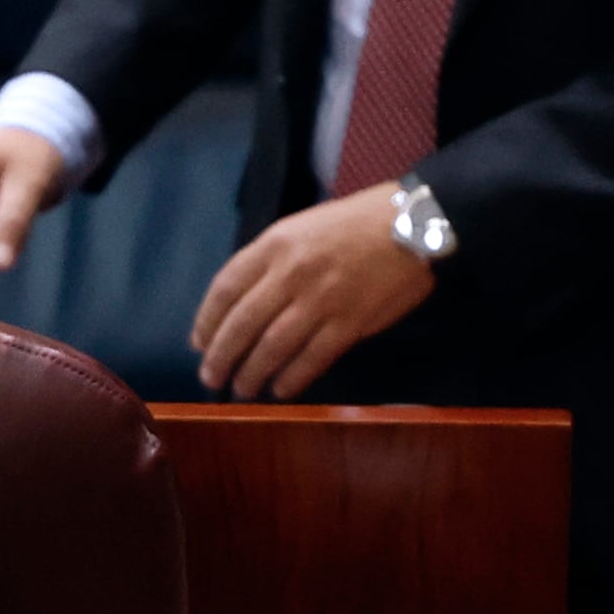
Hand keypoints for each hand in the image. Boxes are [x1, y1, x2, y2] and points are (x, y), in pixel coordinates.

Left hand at [188, 183, 432, 399]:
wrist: (415, 224)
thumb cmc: (353, 225)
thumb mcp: (301, 228)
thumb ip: (269, 262)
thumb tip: (237, 305)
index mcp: (275, 244)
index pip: (225, 289)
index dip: (206, 322)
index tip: (199, 343)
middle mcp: (292, 273)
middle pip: (241, 325)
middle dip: (220, 357)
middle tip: (211, 377)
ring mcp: (321, 300)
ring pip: (271, 348)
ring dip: (251, 374)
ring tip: (242, 388)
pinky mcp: (349, 324)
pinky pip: (311, 360)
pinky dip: (291, 379)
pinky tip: (280, 389)